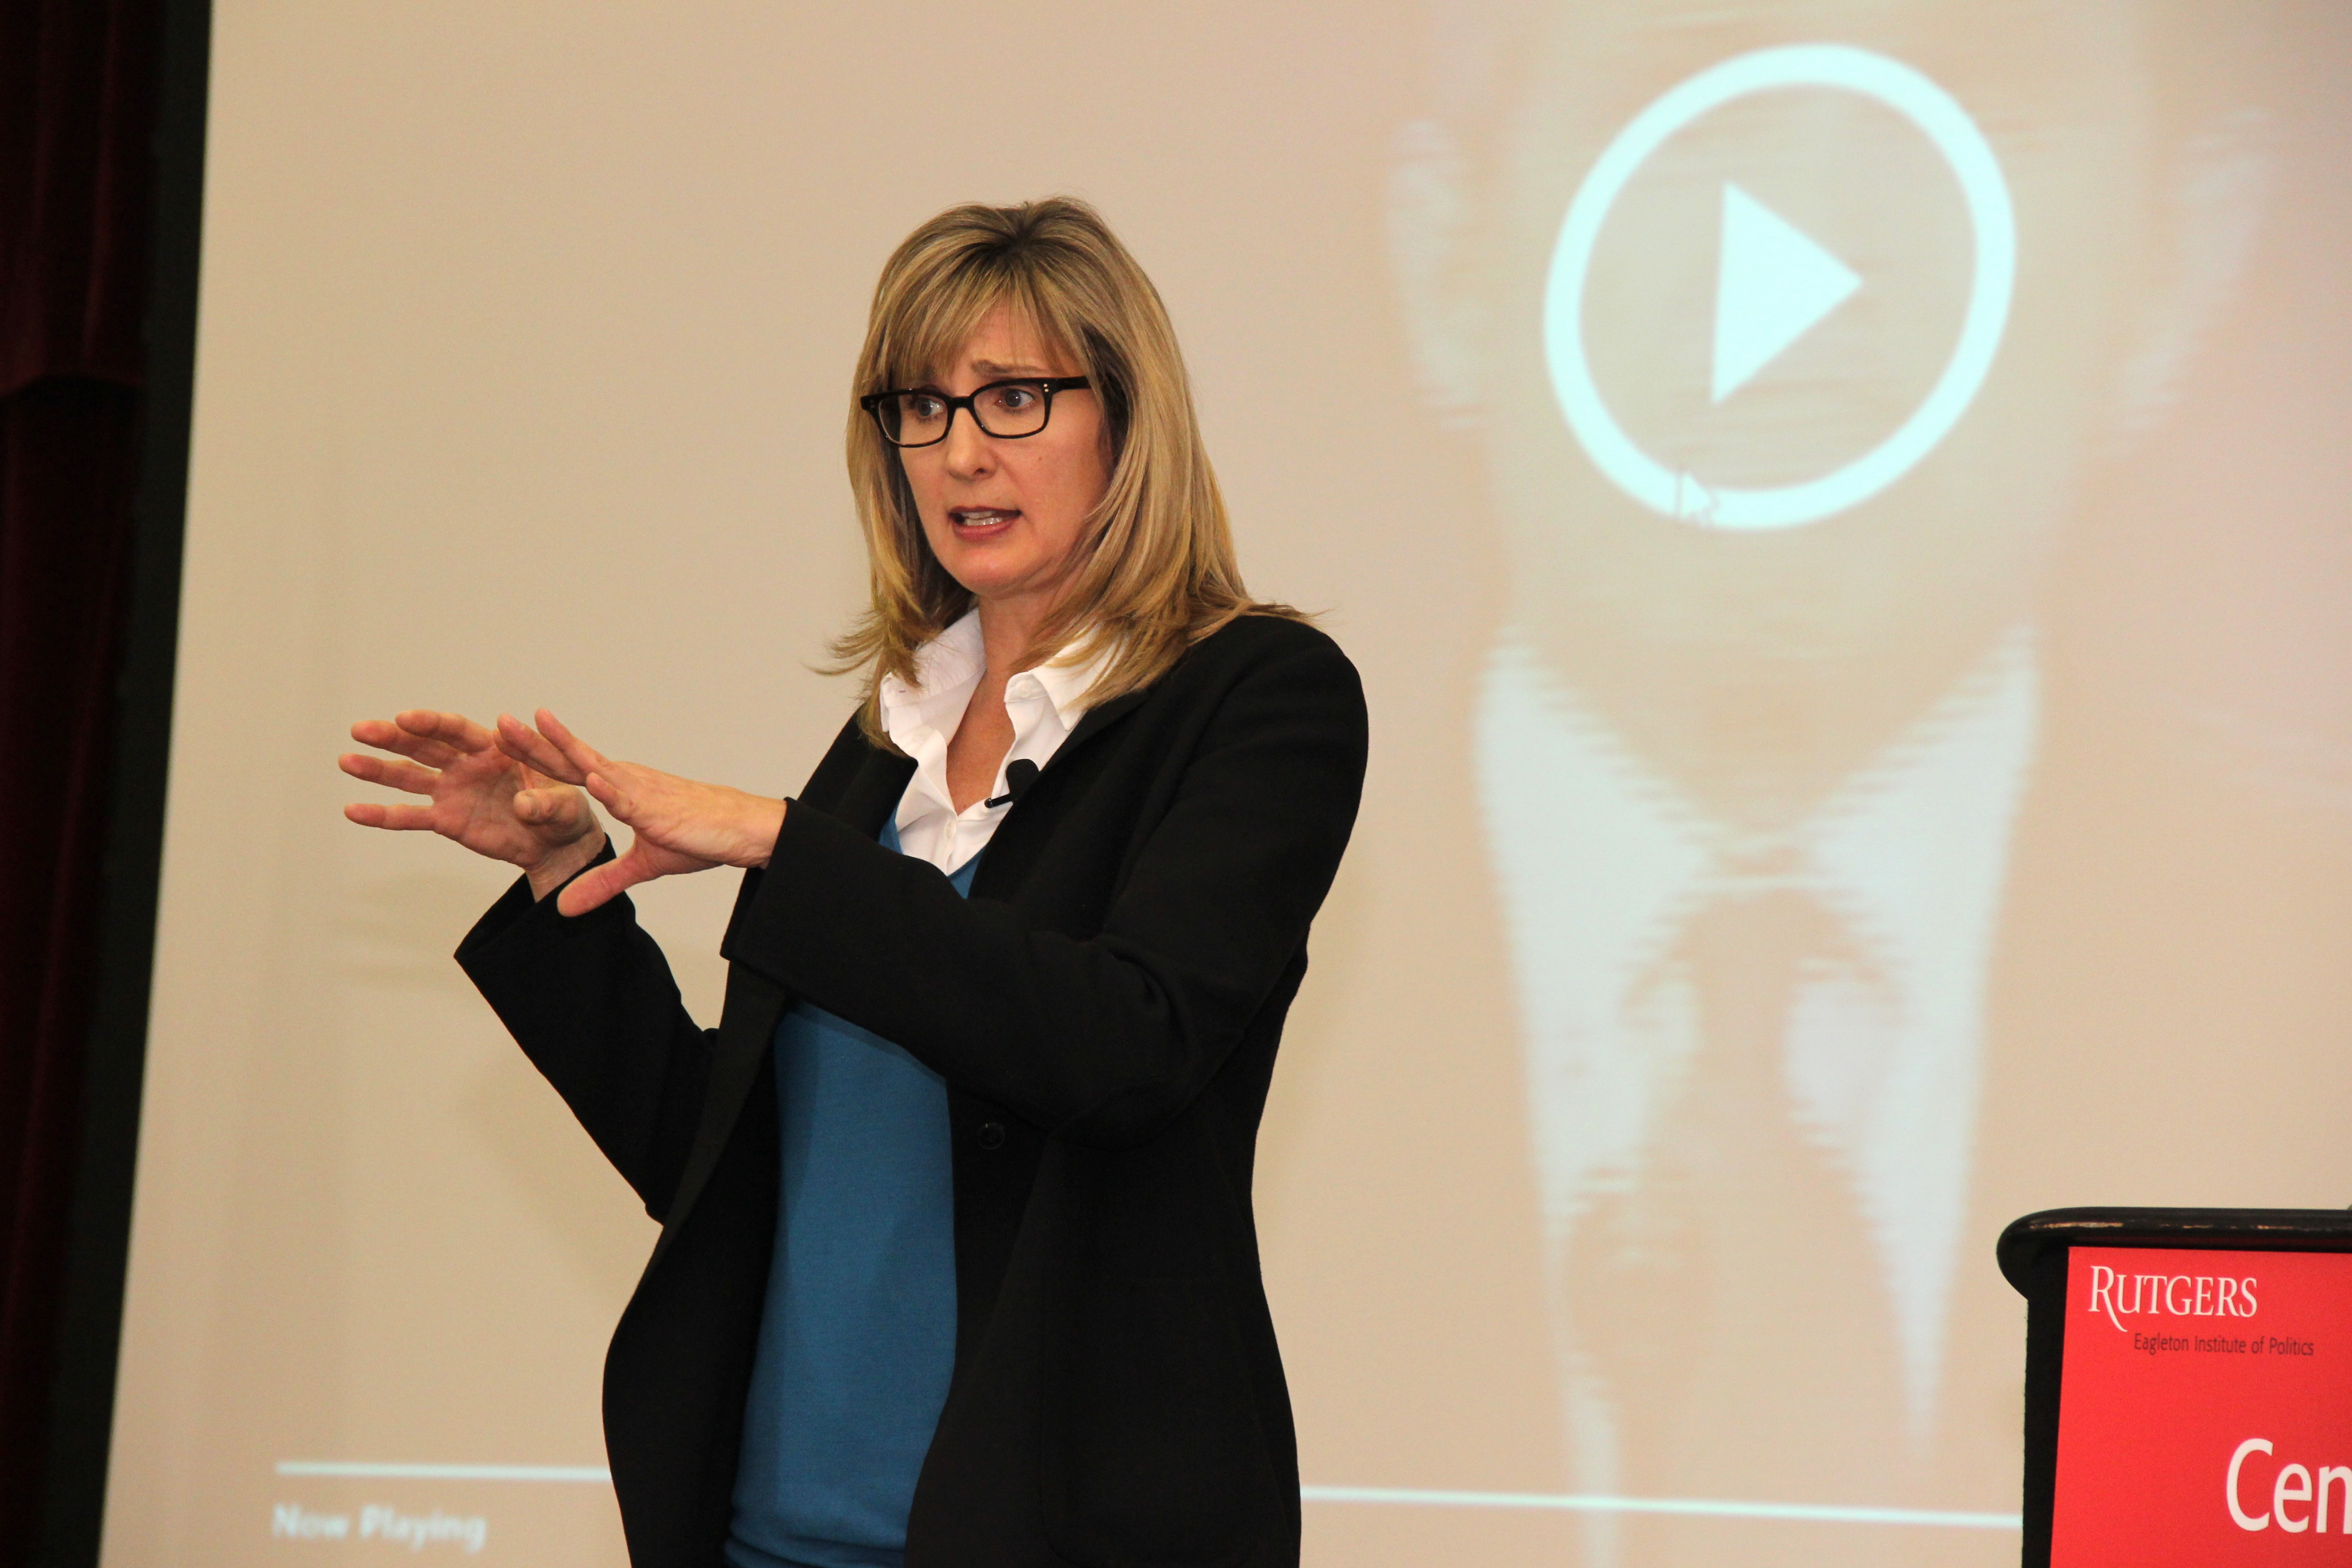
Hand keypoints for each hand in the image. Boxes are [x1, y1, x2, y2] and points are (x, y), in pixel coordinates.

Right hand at [341, 710, 606, 898]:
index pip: (458, 730)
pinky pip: (410, 816)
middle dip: (393, 737)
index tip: (405, 718)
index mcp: (495, 746)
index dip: (432, 723)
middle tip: (361, 730)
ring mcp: (452, 789)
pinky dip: (382, 815)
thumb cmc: (566, 811)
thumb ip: (547, 803)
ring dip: (378, 769)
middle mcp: (467, 763)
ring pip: (410, 776)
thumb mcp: (565, 806)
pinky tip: (352, 810)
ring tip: (346, 760)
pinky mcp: (446, 819)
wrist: (558, 843)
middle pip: (425, 745)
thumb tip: (526, 805)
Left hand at [494, 709, 784, 916]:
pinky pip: (630, 798)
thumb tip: (564, 908)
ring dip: (562, 748)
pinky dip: (610, 788)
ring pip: (594, 767)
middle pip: (571, 760)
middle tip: (499, 722)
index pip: (569, 769)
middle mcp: (625, 780)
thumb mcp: (643, 867)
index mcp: (619, 787)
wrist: (742, 829)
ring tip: (533, 727)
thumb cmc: (700, 836)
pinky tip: (589, 776)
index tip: (502, 741)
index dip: (537, 755)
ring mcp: (639, 791)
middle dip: (534, 742)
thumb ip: (602, 883)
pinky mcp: (658, 809)